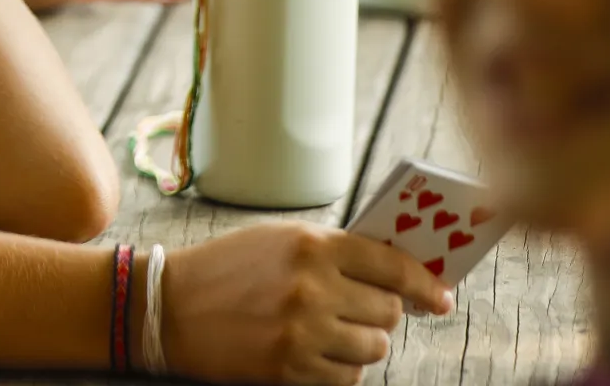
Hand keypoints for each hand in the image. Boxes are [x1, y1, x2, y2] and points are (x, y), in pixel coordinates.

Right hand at [164, 224, 453, 385]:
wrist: (168, 306)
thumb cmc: (226, 268)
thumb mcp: (277, 239)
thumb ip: (333, 251)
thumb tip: (395, 273)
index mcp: (311, 244)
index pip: (392, 265)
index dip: (425, 283)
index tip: (441, 297)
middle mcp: (312, 286)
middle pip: (388, 310)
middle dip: (379, 312)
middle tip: (358, 310)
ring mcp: (302, 330)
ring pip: (374, 347)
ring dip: (361, 342)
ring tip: (330, 332)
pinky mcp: (290, 368)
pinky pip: (347, 378)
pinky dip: (339, 369)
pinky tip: (313, 352)